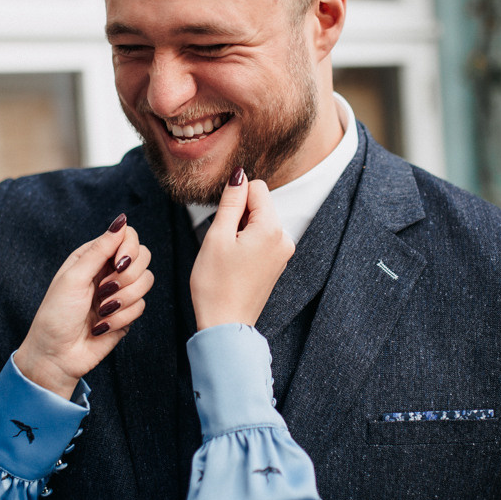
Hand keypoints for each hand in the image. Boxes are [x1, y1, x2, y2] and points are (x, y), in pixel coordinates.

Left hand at [13, 214, 153, 398]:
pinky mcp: (127, 314)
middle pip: (143, 256)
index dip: (129, 249)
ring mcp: (120, 292)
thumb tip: (121, 220)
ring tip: (101, 311)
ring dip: (123, 300)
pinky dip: (121, 318)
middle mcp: (109, 271)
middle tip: (105, 290)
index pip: (128, 237)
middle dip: (128, 276)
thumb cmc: (56, 314)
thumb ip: (100, 249)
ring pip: (146, 282)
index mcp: (93, 256)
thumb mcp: (74, 277)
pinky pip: (141, 307)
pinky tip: (102, 326)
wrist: (56, 355)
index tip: (117, 264)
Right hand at [190, 169, 293, 329]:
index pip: (256, 187)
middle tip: (222, 243)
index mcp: (271, 228)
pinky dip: (246, 243)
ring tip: (227, 255)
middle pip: (259, 205)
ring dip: (240, 230)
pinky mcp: (277, 263)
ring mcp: (282, 252)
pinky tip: (234, 263)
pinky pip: (261, 239)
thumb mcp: (217, 236)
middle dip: (237, 215)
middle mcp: (284, 238)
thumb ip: (230, 201)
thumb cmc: (216, 284)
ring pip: (258, 222)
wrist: (226, 325)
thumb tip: (239, 175)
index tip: (222, 220)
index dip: (234, 198)